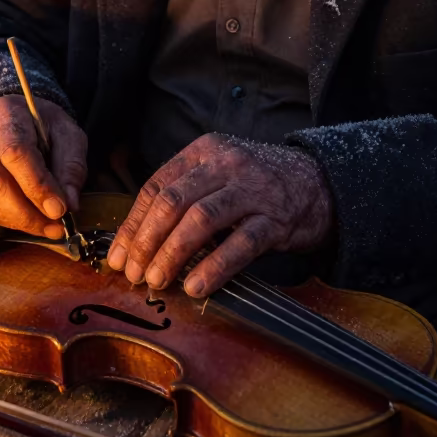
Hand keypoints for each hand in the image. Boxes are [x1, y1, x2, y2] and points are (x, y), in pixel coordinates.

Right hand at [0, 94, 87, 236]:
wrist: (15, 120)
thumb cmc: (44, 126)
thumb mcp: (67, 133)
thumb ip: (71, 165)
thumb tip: (70, 203)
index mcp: (8, 113)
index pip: (16, 152)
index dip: (37, 185)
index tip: (59, 209)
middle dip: (27, 211)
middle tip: (56, 226)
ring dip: (20, 220)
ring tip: (47, 227)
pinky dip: (9, 220)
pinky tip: (29, 220)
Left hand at [107, 133, 332, 297]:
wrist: (317, 183)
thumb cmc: (257, 184)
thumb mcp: (218, 174)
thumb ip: (184, 195)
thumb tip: (138, 240)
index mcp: (204, 150)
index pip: (157, 186)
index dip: (134, 224)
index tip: (119, 256)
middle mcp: (226, 163)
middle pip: (173, 202)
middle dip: (147, 241)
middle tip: (133, 274)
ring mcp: (253, 189)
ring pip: (201, 220)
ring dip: (172, 254)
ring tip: (157, 281)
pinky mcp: (276, 218)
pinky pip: (240, 244)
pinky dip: (214, 267)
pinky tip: (196, 286)